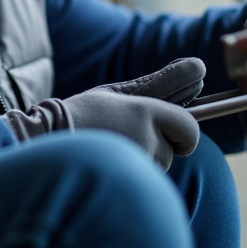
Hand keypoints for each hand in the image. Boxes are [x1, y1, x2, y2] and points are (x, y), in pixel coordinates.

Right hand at [3, 58, 203, 169]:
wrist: (45, 142)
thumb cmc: (85, 114)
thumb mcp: (120, 93)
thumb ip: (162, 83)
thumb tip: (200, 67)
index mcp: (145, 111)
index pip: (189, 127)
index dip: (185, 131)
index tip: (177, 130)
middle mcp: (144, 139)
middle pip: (175, 150)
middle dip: (163, 145)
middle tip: (131, 135)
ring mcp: (135, 163)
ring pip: (157, 166)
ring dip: (143, 157)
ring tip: (111, 145)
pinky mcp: (124, 180)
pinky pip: (141, 178)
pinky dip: (130, 171)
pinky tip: (108, 160)